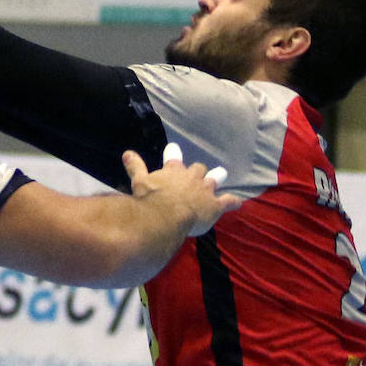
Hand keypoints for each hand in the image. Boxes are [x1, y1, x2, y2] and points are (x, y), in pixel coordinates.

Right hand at [123, 143, 239, 236]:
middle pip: (198, 168)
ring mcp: (205, 190)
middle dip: (199, 170)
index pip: (174, 157)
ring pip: (214, 179)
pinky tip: (238, 202)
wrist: (167, 217)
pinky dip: (233, 201)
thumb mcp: (139, 182)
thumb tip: (127, 153)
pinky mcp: (215, 205)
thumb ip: (135, 167)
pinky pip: (228, 201)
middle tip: (199, 170)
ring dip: (217, 176)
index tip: (174, 148)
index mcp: (173, 171)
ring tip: (221, 173)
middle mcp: (191, 177)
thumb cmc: (151, 199)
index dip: (174, 153)